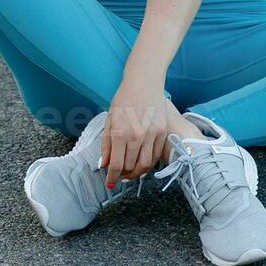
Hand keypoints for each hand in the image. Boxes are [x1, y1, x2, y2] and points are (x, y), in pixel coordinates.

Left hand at [99, 72, 172, 190]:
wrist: (144, 83)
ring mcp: (152, 135)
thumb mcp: (109, 120)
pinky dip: (148, 162)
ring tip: (129, 171)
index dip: (112, 176)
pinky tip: (141, 161)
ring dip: (136, 172)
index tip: (109, 182)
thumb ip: (106, 144)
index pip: (116, 165)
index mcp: (120, 132)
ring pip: (145, 165)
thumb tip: (104, 164)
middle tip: (118, 175)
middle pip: (130, 167)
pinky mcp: (162, 133)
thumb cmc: (124, 99)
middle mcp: (136, 136)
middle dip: (122, 174)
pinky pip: (155, 156)